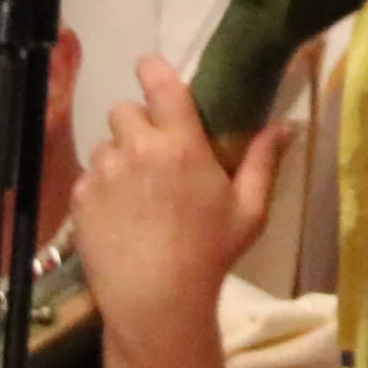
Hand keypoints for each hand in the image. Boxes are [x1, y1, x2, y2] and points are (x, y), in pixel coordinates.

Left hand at [75, 56, 288, 348]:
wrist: (155, 297)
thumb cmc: (210, 251)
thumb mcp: (250, 209)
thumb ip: (263, 161)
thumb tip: (286, 125)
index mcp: (181, 144)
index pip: (160, 85)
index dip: (153, 70)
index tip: (152, 69)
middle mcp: (137, 149)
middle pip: (123, 110)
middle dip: (137, 123)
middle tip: (154, 151)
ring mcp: (103, 173)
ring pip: (105, 145)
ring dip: (119, 156)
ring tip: (136, 189)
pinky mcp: (80, 198)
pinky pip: (89, 177)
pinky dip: (102, 187)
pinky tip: (119, 214)